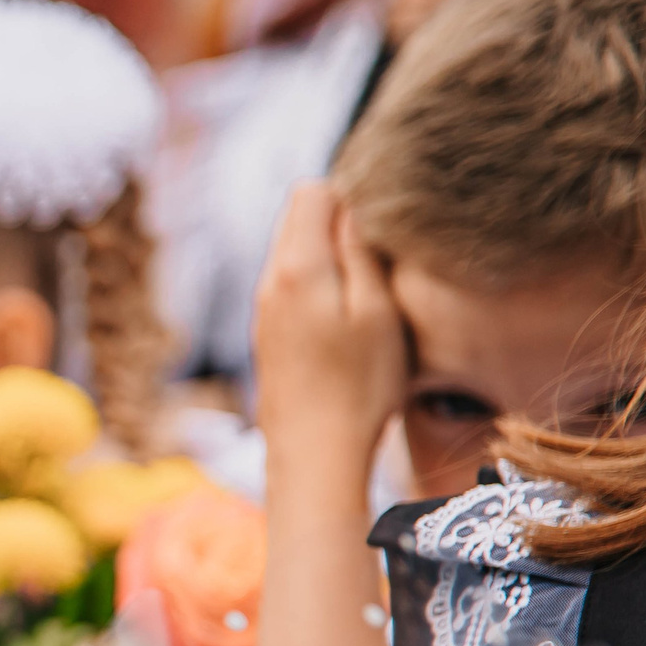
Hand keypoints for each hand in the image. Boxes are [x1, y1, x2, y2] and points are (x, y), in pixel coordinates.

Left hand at [252, 181, 405, 463]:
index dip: (351, 196)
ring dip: (328, 255)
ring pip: (293, 250)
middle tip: (380, 256)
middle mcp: (269, 280)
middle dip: (338, 221)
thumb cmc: (359, 385)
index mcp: (296, 265)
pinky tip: (344, 316)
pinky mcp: (267, 333)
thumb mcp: (377, 310)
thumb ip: (361, 250)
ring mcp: (263, 308)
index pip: (312, 191)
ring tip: (366, 289)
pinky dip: (317, 283)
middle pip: (297, 216)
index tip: (382, 227)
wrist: (313, 453)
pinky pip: (289, 284)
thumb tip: (352, 203)